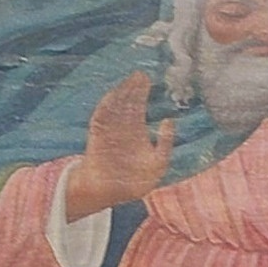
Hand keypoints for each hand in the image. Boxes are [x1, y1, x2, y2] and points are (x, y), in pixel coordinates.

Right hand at [72, 73, 174, 211]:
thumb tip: (169, 121)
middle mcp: (122, 126)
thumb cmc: (134, 181)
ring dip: (122, 92)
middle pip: (127, 101)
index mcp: (136, 130)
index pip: (139, 106)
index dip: (143, 93)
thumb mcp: (158, 164)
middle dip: (134, 88)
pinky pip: (101, 115)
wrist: (108, 192)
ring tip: (131, 80)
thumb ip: (166, 144)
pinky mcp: (97, 132)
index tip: (149, 80)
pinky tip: (115, 94)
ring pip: (115, 105)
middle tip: (141, 74)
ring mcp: (109, 128)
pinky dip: (107, 105)